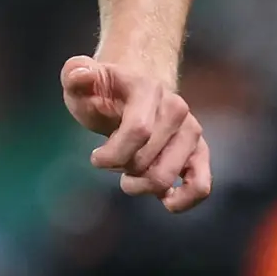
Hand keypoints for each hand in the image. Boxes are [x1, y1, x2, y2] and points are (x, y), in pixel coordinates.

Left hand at [61, 55, 212, 211]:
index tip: (95, 158)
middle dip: (122, 168)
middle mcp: (176, 110)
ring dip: (141, 186)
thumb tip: (81, 75)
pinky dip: (183, 200)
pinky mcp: (199, 152)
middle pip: (146, 161)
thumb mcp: (81, 79)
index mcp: (148, 90)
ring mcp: (190, 132)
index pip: (138, 131)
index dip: (112, 154)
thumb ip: (75, 74)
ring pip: (166, 177)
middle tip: (113, 161)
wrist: (134, 92)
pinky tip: (165, 201)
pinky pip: (201, 185)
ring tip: (130, 177)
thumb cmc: (103, 92)